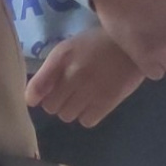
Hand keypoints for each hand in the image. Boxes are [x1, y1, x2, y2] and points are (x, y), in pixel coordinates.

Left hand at [26, 30, 149, 127]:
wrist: (133, 45)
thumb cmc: (97, 44)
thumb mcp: (68, 48)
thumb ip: (48, 71)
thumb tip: (31, 99)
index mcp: (62, 57)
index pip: (37, 88)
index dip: (37, 96)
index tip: (43, 95)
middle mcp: (74, 74)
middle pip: (51, 106)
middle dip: (56, 101)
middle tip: (69, 92)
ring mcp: (91, 89)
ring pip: (67, 116)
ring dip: (71, 109)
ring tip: (82, 97)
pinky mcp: (107, 102)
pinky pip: (86, 121)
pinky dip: (87, 116)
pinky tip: (93, 104)